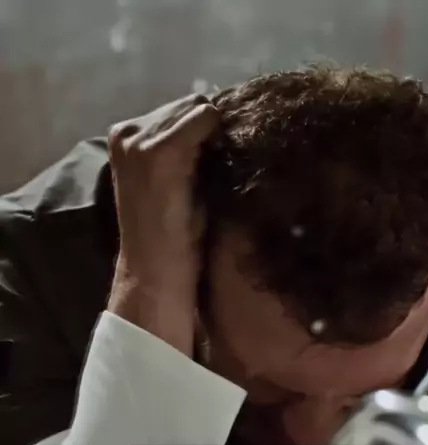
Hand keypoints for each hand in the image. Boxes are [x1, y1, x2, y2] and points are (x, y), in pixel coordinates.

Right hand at [107, 95, 218, 356]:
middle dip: (207, 130)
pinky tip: (219, 172)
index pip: (177, 110)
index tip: (213, 160)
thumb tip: (222, 124)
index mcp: (124, 137)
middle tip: (215, 170)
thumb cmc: (171, 239)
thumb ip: (186, 151)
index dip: (201, 132)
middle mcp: (126, 131)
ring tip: (213, 176)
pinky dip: (220, 139)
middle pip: (189, 105)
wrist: (155, 275)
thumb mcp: (174, 183)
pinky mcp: (159, 151)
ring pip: (198, 109)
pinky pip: (207, 119)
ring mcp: (139, 139)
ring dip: (213, 136)